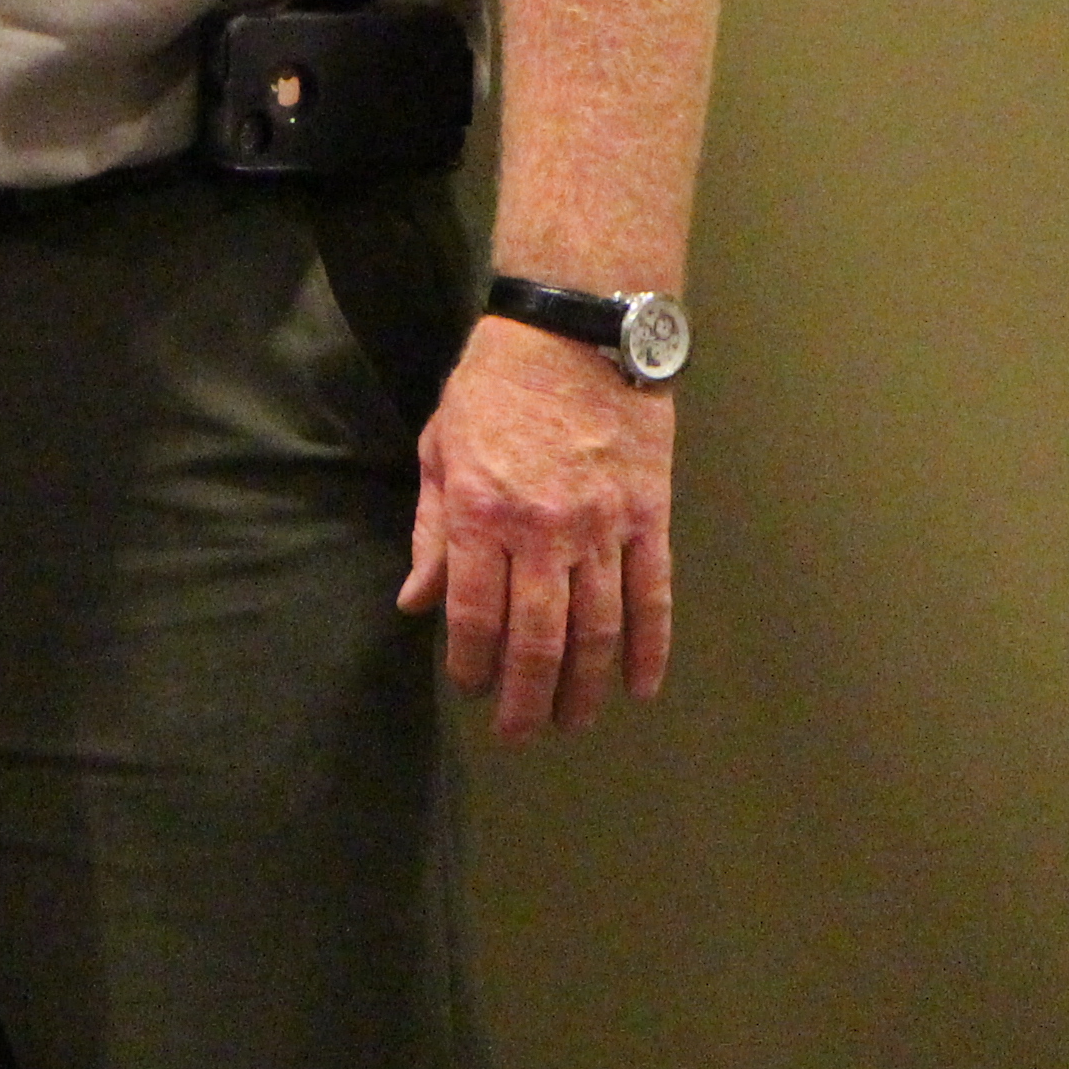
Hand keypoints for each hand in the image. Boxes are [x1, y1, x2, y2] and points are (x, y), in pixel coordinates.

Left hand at [400, 314, 678, 738]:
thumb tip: (415, 602)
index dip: (472, 662)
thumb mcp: (439, 449)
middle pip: (539, 638)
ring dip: (585, 687)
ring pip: (598, 629)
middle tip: (519, 733)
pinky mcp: (650, 519)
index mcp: (481, 513)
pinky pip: (654, 596)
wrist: (574, 336)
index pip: (476, 613)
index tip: (469, 690)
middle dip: (527, 696)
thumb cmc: (492, 388)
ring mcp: (603, 529)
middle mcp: (543, 532)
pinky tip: (640, 687)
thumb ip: (431, 532)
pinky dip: (650, 648)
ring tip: (572, 722)